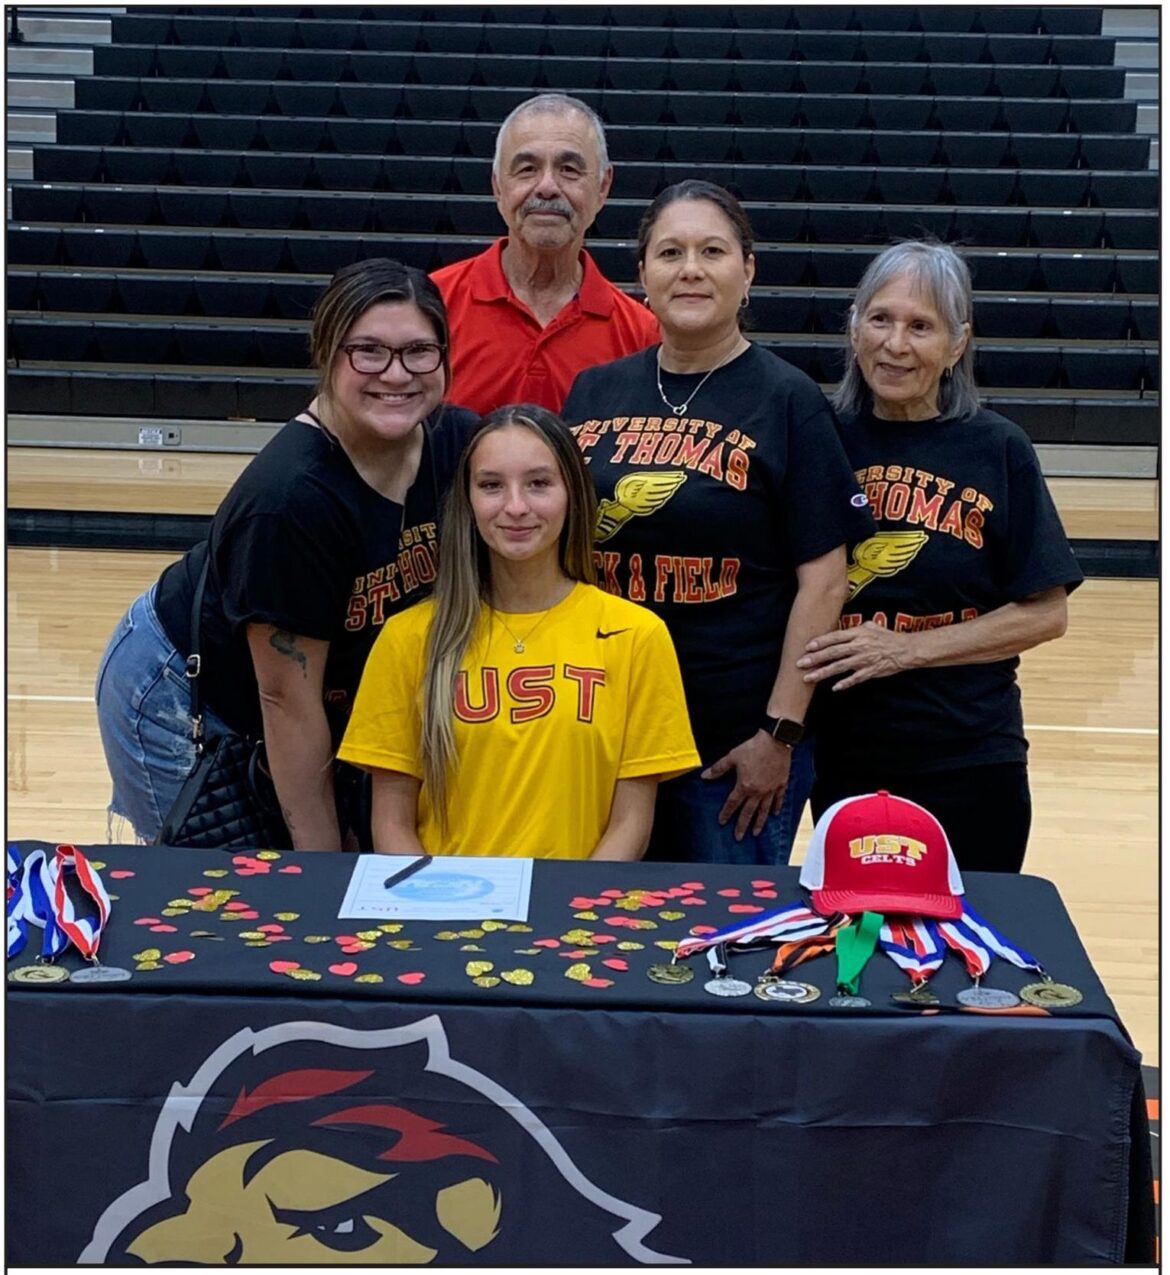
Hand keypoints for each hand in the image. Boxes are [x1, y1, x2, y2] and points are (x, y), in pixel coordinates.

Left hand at [702, 732, 791, 840]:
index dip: (726, 813)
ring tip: (756, 833)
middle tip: (739, 837)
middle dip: (742, 825)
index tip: (722, 822)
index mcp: (744, 786)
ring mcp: (770, 789)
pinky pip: (778, 799)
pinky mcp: (781, 784)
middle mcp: (757, 791)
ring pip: (764, 810)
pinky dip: (776, 807)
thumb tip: (704, 776)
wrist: (775, 741)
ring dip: (759, 822)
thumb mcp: (732, 757)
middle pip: (748, 812)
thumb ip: (718, 769)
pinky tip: (774, 814)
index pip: (732, 803)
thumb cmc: (753, 748)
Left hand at [798, 622, 914, 690]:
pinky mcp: (871, 672)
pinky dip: (845, 683)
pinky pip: (855, 678)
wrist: (906, 649)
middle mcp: (859, 646)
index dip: (820, 642)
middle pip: (833, 652)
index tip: (807, 647)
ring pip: (840, 667)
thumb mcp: (871, 626)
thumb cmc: (887, 637)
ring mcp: (864, 660)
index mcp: (858, 634)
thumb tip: (841, 628)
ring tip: (809, 678)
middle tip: (800, 663)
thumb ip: (854, 628)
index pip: (835, 637)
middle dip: (815, 658)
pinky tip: (834, 687)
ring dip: (823, 672)